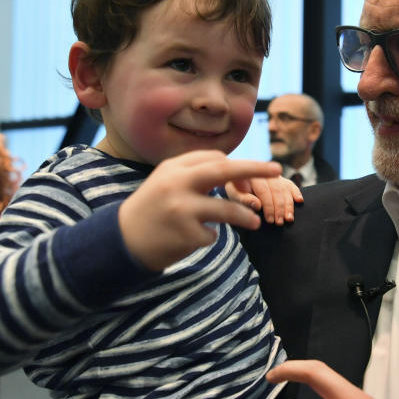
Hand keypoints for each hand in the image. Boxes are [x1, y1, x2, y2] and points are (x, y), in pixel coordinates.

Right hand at [119, 150, 281, 270]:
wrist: (121, 240)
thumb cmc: (151, 208)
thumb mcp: (166, 181)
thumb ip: (196, 173)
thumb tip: (237, 170)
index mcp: (174, 167)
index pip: (215, 158)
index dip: (238, 166)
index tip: (255, 174)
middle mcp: (178, 183)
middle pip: (224, 170)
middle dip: (254, 168)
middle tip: (277, 170)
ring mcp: (182, 209)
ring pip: (228, 210)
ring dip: (246, 217)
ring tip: (256, 223)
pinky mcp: (186, 235)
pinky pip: (212, 235)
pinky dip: (209, 237)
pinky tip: (192, 238)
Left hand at [225, 174, 302, 224]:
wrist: (238, 181)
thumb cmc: (236, 191)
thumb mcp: (234, 195)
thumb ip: (243, 199)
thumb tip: (257, 205)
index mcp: (251, 175)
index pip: (264, 190)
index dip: (268, 206)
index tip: (270, 220)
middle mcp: (265, 173)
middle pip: (277, 190)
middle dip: (280, 208)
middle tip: (280, 222)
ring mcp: (274, 176)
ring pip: (285, 189)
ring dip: (289, 205)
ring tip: (289, 219)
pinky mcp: (282, 180)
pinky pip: (291, 185)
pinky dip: (296, 192)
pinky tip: (300, 200)